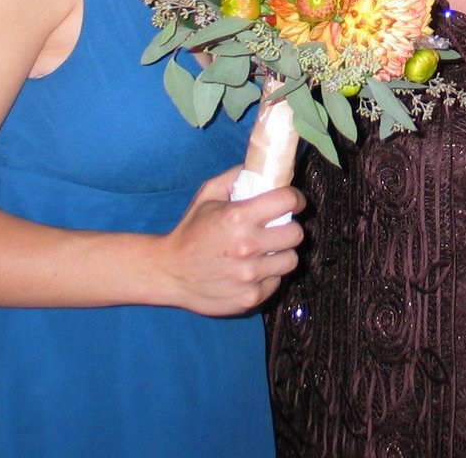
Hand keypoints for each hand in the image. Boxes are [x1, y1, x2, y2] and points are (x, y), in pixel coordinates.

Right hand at [157, 168, 303, 315]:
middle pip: (296, 234)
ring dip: (281, 254)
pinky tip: (253, 271)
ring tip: (266, 252)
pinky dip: (268, 276)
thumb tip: (263, 167)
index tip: (293, 202)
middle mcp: (246, 246)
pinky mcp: (250, 297)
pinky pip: (276, 282)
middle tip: (277, 229)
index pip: (286, 201)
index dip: (294, 199)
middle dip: (289, 228)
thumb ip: (236, 176)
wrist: (169, 272)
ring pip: (290, 260)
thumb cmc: (190, 231)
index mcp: (237, 217)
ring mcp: (249, 275)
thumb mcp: (207, 195)